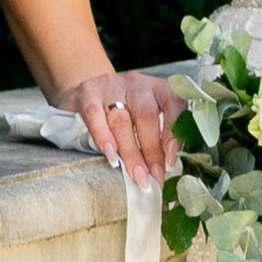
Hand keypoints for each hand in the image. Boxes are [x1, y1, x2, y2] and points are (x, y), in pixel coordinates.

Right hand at [60, 70, 184, 188]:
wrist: (88, 92)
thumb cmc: (124, 112)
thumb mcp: (146, 118)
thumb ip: (159, 138)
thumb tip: (167, 170)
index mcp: (158, 88)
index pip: (173, 104)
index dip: (174, 133)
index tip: (171, 160)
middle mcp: (137, 84)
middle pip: (146, 117)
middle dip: (152, 151)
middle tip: (155, 177)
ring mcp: (111, 86)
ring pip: (122, 120)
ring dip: (131, 152)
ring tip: (137, 175)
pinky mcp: (87, 93)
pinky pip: (95, 116)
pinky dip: (104, 138)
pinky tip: (111, 156)